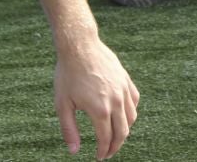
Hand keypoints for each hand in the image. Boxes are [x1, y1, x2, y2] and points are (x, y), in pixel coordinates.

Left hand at [55, 40, 139, 158]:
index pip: (106, 139)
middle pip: (122, 132)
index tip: (98, 157)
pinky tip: (122, 115)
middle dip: (115, 146)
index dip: (103, 152)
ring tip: (115, 136)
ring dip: (124, 131)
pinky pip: (134, 101)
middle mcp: (115, 101)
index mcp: (99, 109)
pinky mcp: (126, 79)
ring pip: (131, 117)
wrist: (79, 45)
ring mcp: (123, 89)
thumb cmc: (67, 74)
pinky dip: (131, 112)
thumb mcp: (62, 104)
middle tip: (108, 152)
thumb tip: (74, 151)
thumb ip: (69, 129)